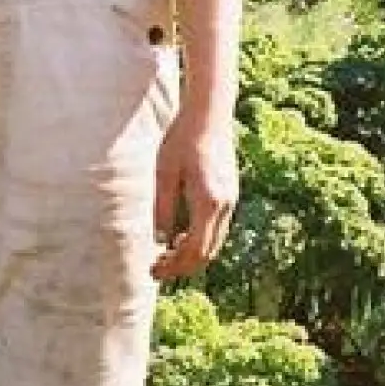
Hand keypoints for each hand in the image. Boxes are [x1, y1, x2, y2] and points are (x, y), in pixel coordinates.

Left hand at [151, 106, 237, 281]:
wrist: (210, 114)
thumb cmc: (182, 139)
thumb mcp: (164, 174)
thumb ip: (162, 208)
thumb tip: (158, 240)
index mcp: (208, 202)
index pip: (194, 250)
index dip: (174, 267)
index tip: (153, 271)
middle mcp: (225, 205)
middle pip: (208, 252)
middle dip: (183, 266)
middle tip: (156, 270)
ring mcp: (231, 200)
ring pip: (215, 242)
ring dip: (192, 255)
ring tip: (164, 257)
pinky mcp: (230, 193)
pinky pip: (218, 228)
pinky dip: (200, 240)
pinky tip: (179, 237)